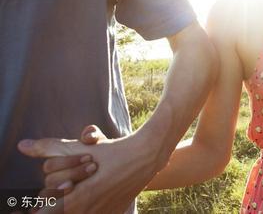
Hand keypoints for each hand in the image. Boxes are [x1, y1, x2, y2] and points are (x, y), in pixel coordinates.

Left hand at [18, 125, 164, 213]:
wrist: (147, 156)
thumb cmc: (112, 151)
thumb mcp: (80, 148)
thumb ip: (49, 148)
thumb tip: (23, 146)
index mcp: (78, 198)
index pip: (49, 212)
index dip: (40, 209)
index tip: (32, 207)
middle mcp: (90, 210)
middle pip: (61, 210)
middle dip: (56, 198)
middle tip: (60, 188)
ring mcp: (103, 213)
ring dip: (73, 205)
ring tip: (78, 188)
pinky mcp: (114, 213)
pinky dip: (88, 208)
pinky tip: (93, 195)